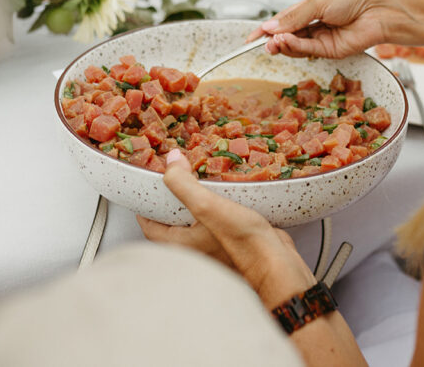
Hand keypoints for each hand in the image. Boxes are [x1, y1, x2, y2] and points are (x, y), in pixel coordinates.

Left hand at [138, 150, 314, 307]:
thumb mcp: (207, 206)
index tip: (149, 184)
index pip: (149, 224)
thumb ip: (183, 184)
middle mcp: (192, 249)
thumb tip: (170, 160)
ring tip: (200, 180)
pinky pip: (216, 222)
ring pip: (196, 221)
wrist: (277, 263)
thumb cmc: (242, 242)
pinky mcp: (231, 243)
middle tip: (175, 177)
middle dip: (172, 199)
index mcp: (178, 245)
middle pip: (172, 221)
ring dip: (197, 202)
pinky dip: (218, 207)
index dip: (146, 203)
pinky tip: (227, 194)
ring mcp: (212, 247)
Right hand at [246, 0, 412, 58]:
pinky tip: (285, 42)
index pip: (283, 20)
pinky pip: (308, 50)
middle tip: (260, 42)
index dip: (266, 29)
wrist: (380, 10)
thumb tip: (271, 27)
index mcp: (310, 8)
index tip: (250, 38)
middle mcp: (315, 24)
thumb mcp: (318, 2)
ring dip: (281, 44)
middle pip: (287, 35)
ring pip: (295, 45)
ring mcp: (322, 39)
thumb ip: (294, 17)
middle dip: (272, 39)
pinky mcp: (331, 51)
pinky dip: (294, 47)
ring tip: (272, 43)